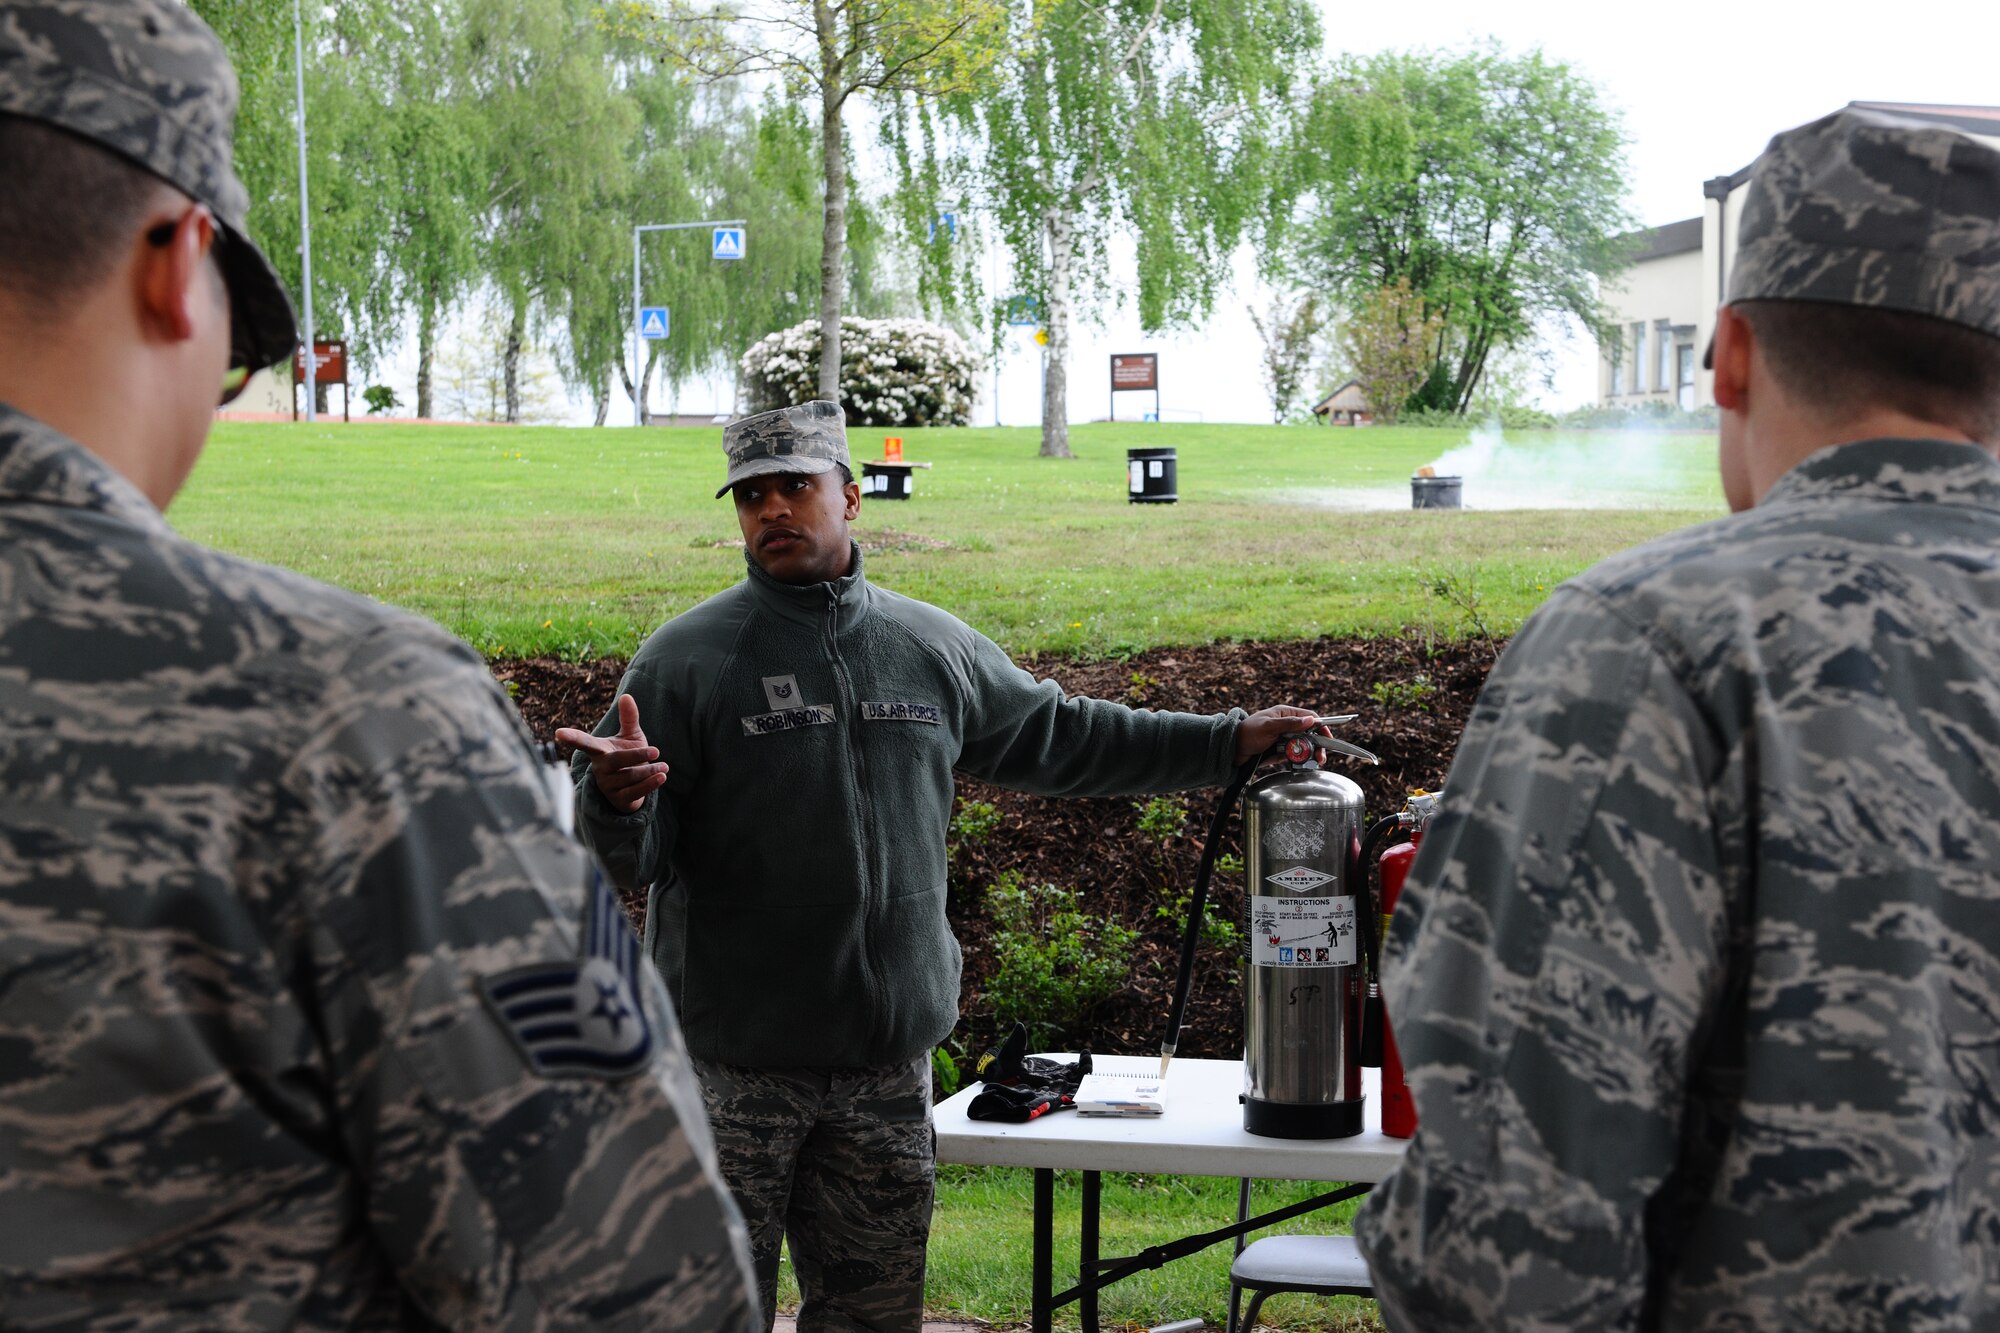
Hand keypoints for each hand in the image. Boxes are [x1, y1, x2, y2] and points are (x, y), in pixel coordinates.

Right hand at [554, 694, 666, 813]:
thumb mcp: (629, 736)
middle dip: (637, 755)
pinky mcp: (618, 799)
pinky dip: (650, 784)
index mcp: (599, 750)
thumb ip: (628, 718)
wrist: (632, 787)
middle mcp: (600, 768)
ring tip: (664, 766)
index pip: (584, 742)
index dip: (572, 737)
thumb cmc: (628, 757)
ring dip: (649, 771)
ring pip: (629, 777)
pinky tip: (662, 777)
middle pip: (616, 760)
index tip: (558, 732)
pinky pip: (635, 791)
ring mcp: (607, 785)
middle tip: (657, 751)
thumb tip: (626, 696)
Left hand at [1234, 705, 1326, 764]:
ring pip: (1305, 746)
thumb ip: (1290, 723)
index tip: (1328, 738)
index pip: (1310, 717)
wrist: (1232, 750)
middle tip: (1321, 758)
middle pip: (1310, 734)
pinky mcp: (1281, 751)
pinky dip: (1300, 760)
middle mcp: (1287, 725)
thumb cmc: (1247, 734)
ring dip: (1311, 754)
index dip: (1321, 727)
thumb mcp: (1269, 727)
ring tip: (1315, 763)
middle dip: (1318, 745)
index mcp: (1285, 714)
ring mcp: (1285, 739)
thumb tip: (1311, 720)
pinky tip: (1303, 765)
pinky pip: (1295, 755)